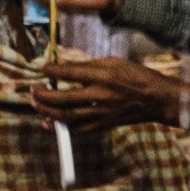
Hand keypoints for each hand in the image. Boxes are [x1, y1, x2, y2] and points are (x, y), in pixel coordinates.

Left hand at [31, 57, 189, 132]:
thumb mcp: (115, 62)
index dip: (52, 70)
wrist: (157, 99)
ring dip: (47, 112)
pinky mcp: (104, 124)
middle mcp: (101, 95)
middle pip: (63, 99)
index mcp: (104, 75)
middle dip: (43, 95)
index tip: (42, 68)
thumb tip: (67, 67)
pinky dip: (62, 127)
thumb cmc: (137, 76)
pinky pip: (78, 129)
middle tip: (32, 90)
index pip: (70, 73)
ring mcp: (102, 113)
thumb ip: (91, 65)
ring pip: (67, 116)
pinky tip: (50, 123)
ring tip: (35, 105)